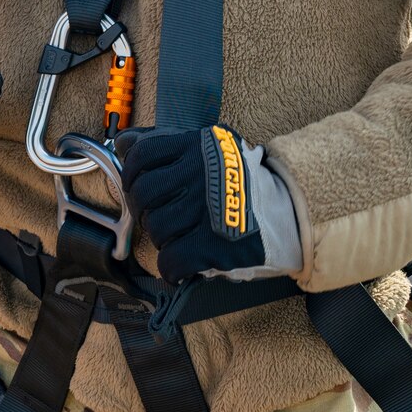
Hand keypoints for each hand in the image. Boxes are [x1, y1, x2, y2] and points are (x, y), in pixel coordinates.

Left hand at [116, 124, 300, 281]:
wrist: (289, 211)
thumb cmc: (240, 180)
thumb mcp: (207, 147)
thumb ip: (165, 143)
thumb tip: (122, 143)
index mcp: (197, 146)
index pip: (141, 154)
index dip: (131, 174)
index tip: (138, 186)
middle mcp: (200, 174)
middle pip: (143, 194)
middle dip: (144, 210)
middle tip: (159, 216)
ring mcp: (206, 209)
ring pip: (157, 228)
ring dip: (163, 238)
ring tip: (179, 237)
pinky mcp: (214, 244)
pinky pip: (172, 260)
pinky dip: (171, 268)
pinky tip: (182, 265)